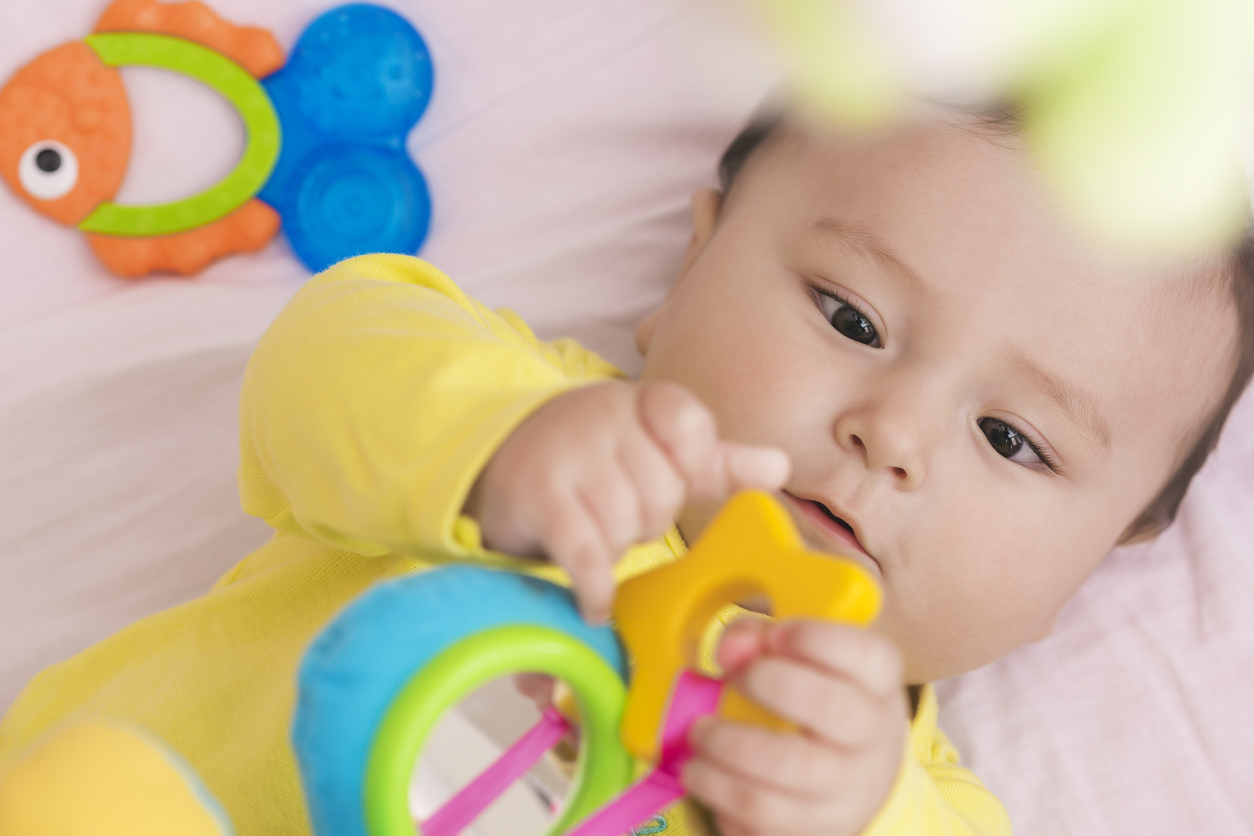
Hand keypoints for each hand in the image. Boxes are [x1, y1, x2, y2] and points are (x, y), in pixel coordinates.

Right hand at [466, 380, 789, 622]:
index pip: (689, 424)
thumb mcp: (659, 451)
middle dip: (649, 519)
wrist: (507, 459)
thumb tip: (780, 467)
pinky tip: (596, 602)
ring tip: (597, 536)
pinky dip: (596, 587)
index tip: (674, 476)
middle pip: (663, 491)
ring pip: (626, 525)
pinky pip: (586, 553)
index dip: (689, 463)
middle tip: (623, 515)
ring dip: (616, 549)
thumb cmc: (601, 460)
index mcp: (643, 401)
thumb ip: (719, 462)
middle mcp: (603, 416)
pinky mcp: (537, 497)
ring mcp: (567, 454)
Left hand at [683, 619, 907, 835]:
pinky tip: (708, 774)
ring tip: (700, 734)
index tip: (775, 634)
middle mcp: (872, 740)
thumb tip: (728, 648)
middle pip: (830, 707)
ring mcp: (846, 793)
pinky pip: (761, 822)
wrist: (858, 777)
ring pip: (784, 772)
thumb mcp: (804, 662)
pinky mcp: (816, 833)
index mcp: (877, 685)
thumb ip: (760, 638)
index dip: (814, 638)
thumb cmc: (821, 702)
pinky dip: (721, 798)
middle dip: (767, 683)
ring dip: (725, 750)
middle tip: (731, 679)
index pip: (865, 654)